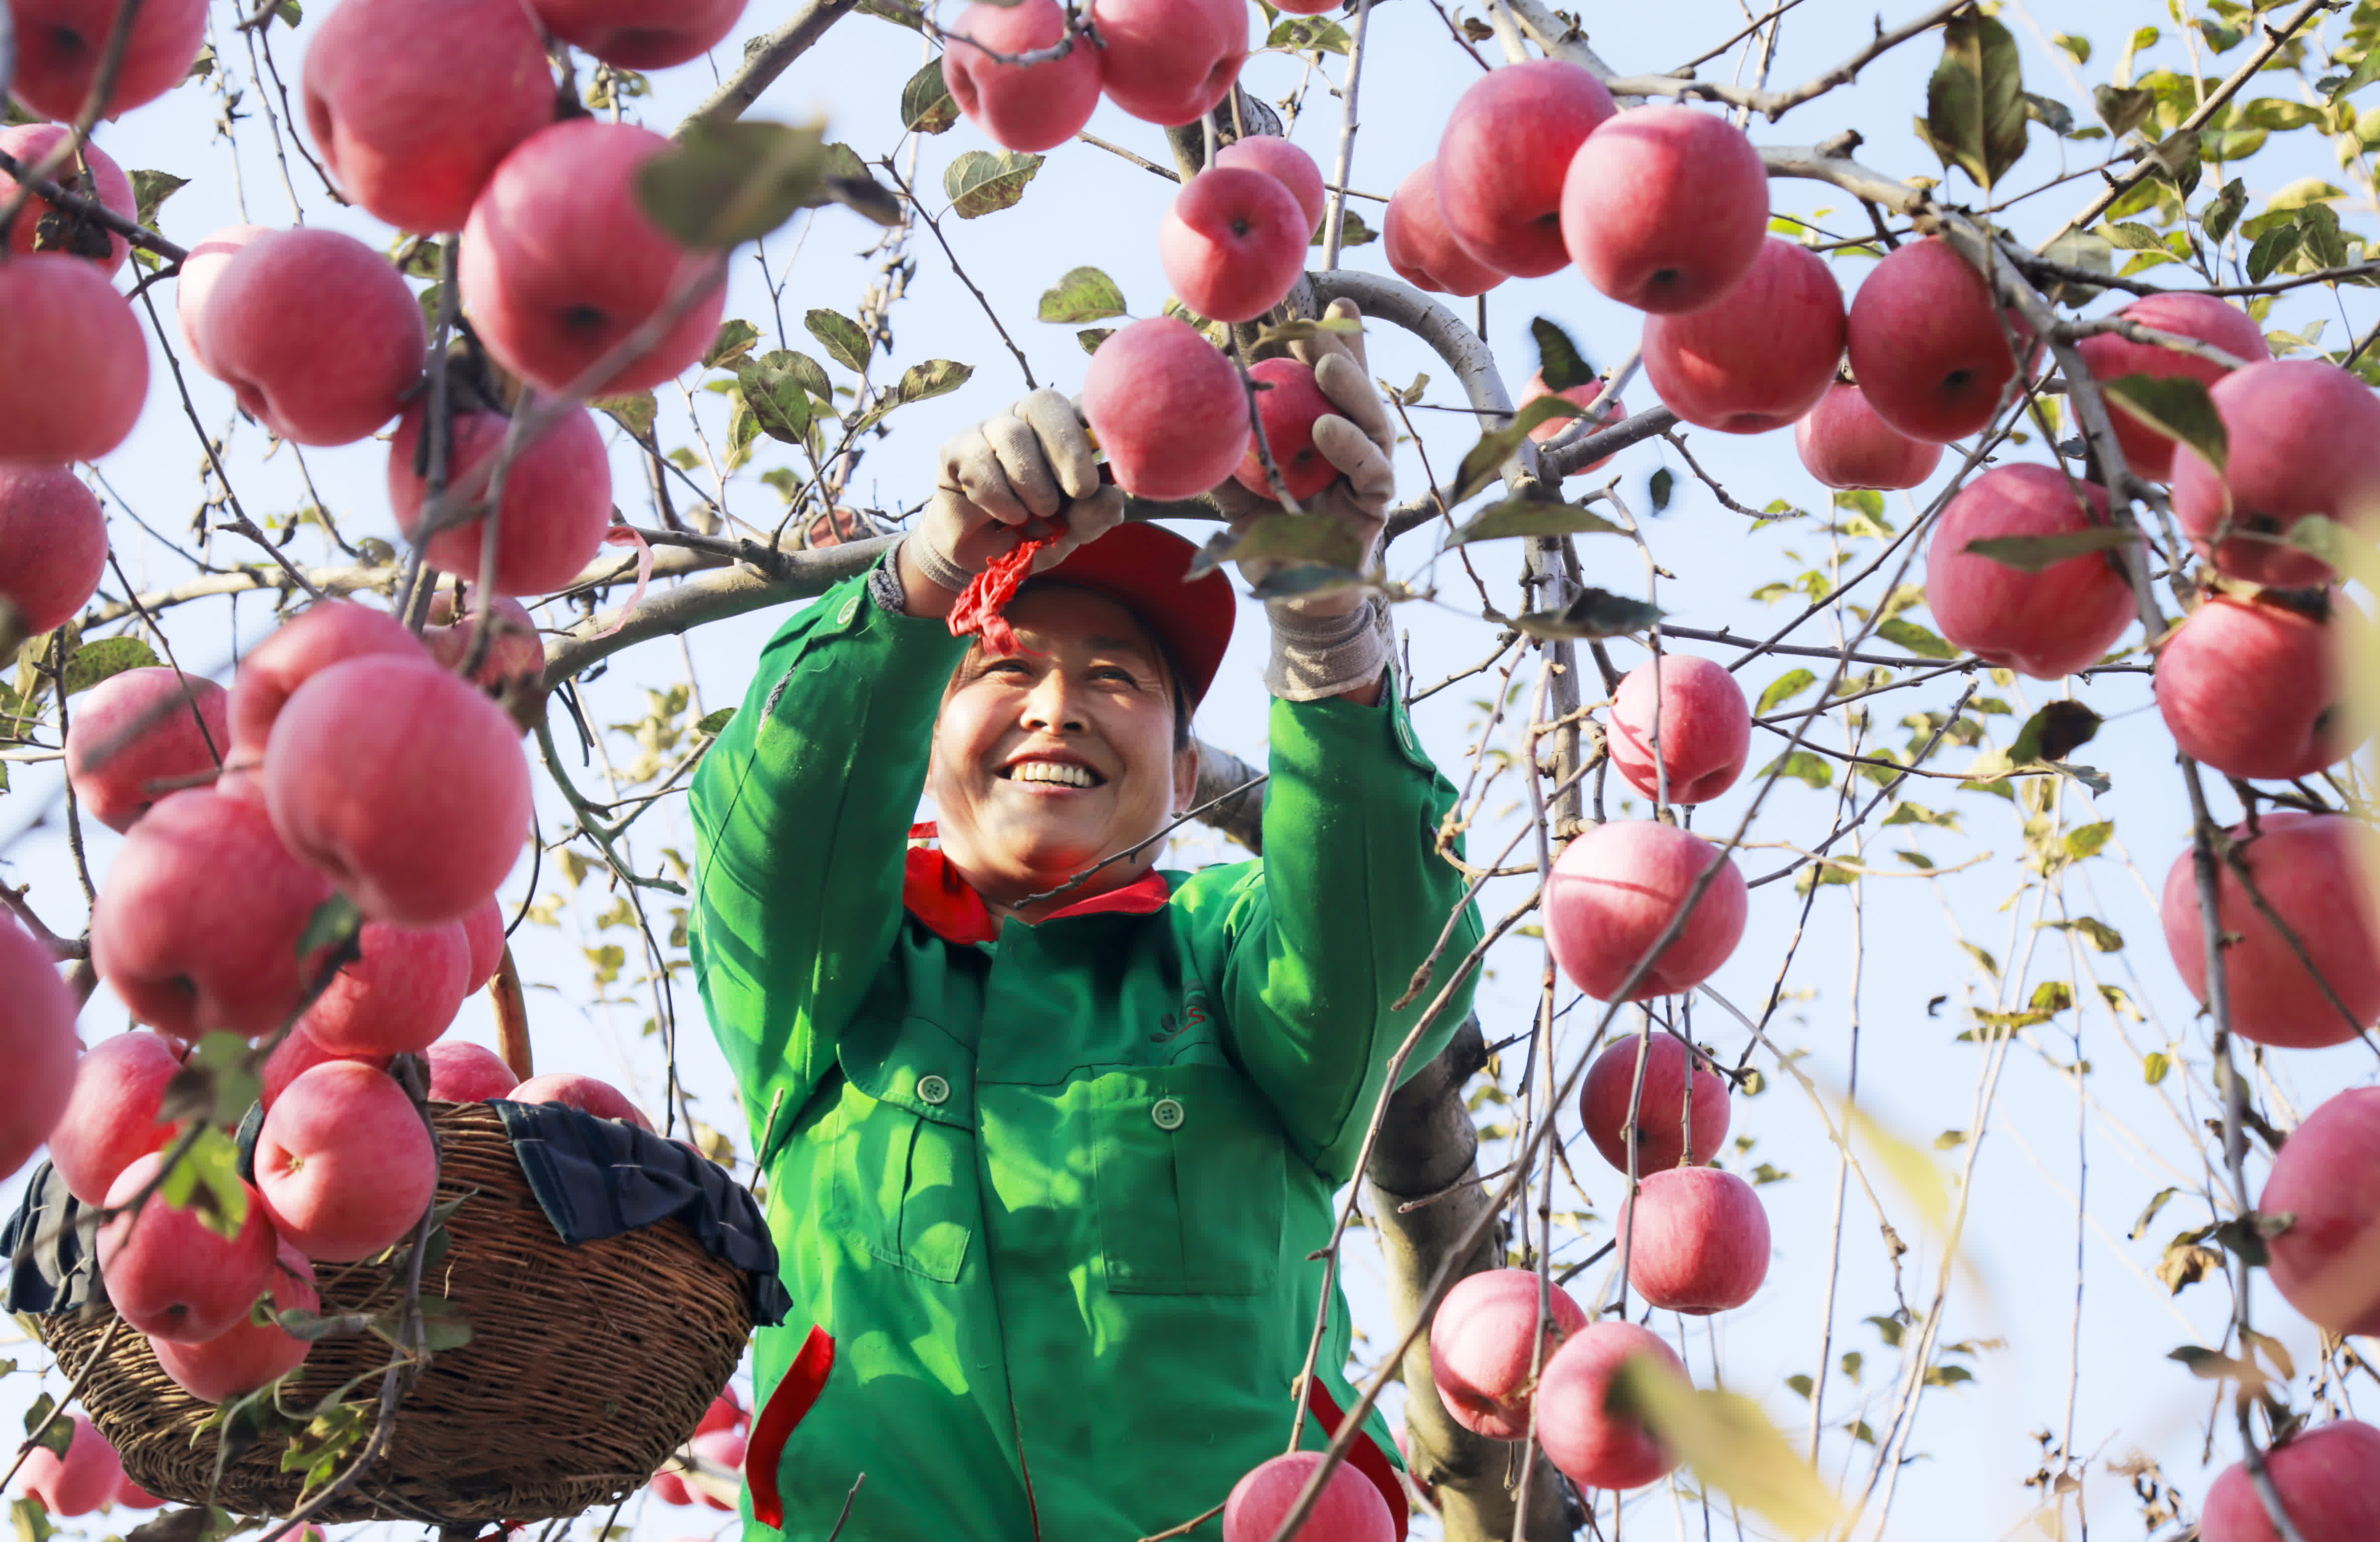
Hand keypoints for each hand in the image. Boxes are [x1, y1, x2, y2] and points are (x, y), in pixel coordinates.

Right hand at [903, 388, 1126, 603]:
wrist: (983, 551)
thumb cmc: (1035, 529)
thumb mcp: (1073, 530)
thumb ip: (1095, 515)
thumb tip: (1111, 497)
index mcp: (1064, 426)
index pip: (1081, 400)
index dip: (1099, 417)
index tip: (1111, 462)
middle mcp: (1026, 418)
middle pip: (1043, 403)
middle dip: (1068, 448)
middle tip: (1081, 490)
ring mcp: (989, 428)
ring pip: (1011, 434)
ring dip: (1032, 482)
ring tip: (1040, 511)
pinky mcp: (956, 448)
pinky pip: (979, 462)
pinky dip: (1000, 496)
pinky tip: (1010, 516)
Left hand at [1208, 299, 1394, 618]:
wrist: (1290, 597)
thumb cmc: (1268, 539)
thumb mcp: (1235, 490)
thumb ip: (1223, 453)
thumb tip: (1183, 409)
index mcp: (1326, 436)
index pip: (1329, 382)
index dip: (1328, 341)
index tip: (1316, 302)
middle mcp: (1356, 449)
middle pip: (1358, 392)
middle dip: (1344, 351)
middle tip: (1322, 320)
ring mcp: (1371, 476)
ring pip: (1374, 424)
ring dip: (1352, 391)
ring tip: (1325, 365)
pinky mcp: (1377, 506)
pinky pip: (1373, 471)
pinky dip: (1352, 448)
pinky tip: (1326, 428)